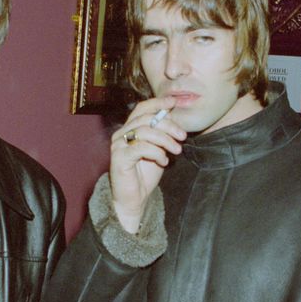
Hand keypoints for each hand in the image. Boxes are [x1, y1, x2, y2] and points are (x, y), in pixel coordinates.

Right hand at [110, 99, 185, 231]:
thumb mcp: (158, 149)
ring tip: (177, 151)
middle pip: (147, 119)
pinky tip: (164, 162)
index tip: (174, 102)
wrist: (134, 199)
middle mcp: (121, 134)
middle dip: (169, 126)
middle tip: (182, 137)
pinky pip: (141, 148)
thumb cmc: (145, 174)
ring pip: (146, 132)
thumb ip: (162, 133)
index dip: (157, 103)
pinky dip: (157, 153)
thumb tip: (172, 115)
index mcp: (129, 129)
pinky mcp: (119, 158)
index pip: (142, 108)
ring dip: (166, 140)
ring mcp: (118, 145)